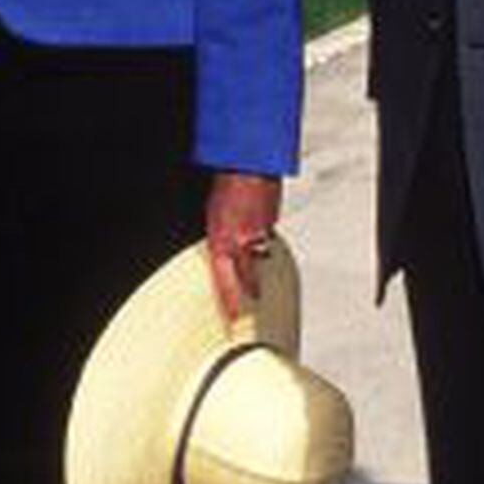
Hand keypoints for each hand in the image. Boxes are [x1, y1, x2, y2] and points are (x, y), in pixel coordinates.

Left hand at [204, 171, 281, 322]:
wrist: (248, 164)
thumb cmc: (224, 184)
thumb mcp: (211, 214)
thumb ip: (218, 235)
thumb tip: (222, 245)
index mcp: (221, 241)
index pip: (225, 283)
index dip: (229, 304)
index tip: (233, 320)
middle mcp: (242, 241)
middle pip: (250, 276)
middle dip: (252, 288)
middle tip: (254, 298)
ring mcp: (260, 232)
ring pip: (259, 250)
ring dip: (256, 248)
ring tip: (249, 234)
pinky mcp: (273, 220)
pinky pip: (267, 230)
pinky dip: (262, 225)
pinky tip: (257, 212)